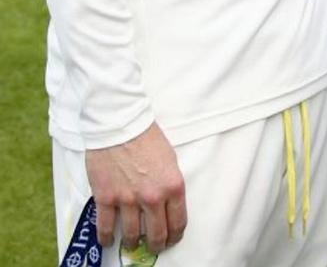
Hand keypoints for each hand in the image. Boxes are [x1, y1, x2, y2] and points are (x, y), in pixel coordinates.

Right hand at [85, 121, 186, 253]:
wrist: (120, 122)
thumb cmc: (146, 135)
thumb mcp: (169, 158)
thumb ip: (169, 183)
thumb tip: (167, 203)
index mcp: (172, 186)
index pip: (178, 222)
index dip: (175, 235)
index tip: (171, 238)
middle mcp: (152, 197)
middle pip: (157, 235)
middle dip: (156, 244)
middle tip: (154, 245)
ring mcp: (128, 200)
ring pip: (132, 235)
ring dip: (133, 242)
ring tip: (132, 242)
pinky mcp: (106, 198)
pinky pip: (106, 228)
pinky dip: (107, 238)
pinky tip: (108, 240)